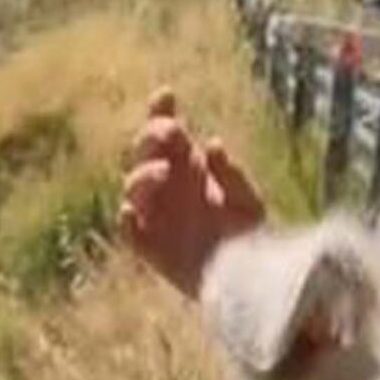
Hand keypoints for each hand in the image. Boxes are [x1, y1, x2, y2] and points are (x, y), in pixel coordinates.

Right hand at [119, 88, 265, 298]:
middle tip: (172, 133)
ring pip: (133, 186)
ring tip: (165, 172)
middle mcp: (167, 187)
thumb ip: (232, 175)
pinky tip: (136, 211)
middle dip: (152, 136)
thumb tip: (212, 145)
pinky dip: (129, 219)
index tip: (166, 95)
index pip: (166, 132)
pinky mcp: (149, 246)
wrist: (246, 283)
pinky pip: (129, 230)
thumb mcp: (249, 203)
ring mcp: (156, 215)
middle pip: (143, 151)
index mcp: (189, 167)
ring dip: (143, 174)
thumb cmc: (250, 239)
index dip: (160, 111)